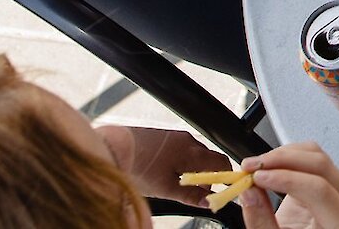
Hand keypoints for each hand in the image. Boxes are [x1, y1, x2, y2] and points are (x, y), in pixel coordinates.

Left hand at [98, 125, 226, 206]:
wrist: (114, 147)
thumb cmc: (139, 166)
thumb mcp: (166, 189)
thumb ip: (191, 196)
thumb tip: (208, 202)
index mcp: (194, 152)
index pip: (222, 163)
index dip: (225, 178)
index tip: (221, 191)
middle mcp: (188, 140)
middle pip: (208, 159)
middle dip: (206, 177)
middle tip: (195, 194)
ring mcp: (175, 136)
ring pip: (193, 155)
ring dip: (192, 170)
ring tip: (175, 186)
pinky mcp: (163, 136)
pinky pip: (180, 150)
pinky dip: (179, 163)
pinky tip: (164, 174)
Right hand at [236, 142, 338, 228]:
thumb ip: (262, 221)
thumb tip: (248, 191)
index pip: (319, 189)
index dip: (286, 178)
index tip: (257, 177)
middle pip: (319, 165)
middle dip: (281, 160)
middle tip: (251, 167)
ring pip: (316, 154)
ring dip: (282, 154)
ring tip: (257, 166)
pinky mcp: (330, 180)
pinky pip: (312, 157)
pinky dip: (288, 155)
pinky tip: (270, 166)